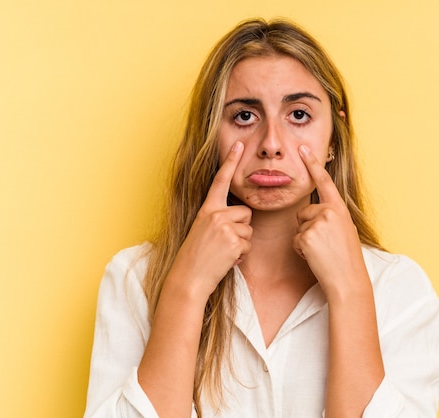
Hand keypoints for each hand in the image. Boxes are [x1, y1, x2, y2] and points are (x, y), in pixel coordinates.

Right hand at [169, 141, 252, 297]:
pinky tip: (226, 260)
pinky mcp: (233, 240)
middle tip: (223, 242)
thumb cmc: (196, 257)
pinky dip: (241, 255)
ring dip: (241, 243)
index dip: (230, 162)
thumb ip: (218, 218)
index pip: (220, 181)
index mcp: (206, 209)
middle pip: (246, 212)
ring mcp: (224, 226)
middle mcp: (215, 214)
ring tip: (223, 252)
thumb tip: (240, 215)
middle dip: (241, 228)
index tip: (238, 144)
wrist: (189, 278)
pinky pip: (249, 244)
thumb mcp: (202, 230)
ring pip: (249, 229)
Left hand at [293, 145, 368, 299]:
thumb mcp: (344, 230)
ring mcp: (317, 223)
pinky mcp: (306, 236)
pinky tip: (316, 257)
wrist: (348, 280)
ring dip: (305, 241)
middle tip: (325, 245)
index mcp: (339, 208)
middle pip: (304, 212)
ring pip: (299, 227)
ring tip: (322, 252)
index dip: (313, 164)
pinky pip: (295, 240)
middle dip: (308, 228)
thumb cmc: (346, 259)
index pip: (324, 182)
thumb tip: (313, 213)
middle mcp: (329, 211)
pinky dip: (302, 251)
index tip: (303, 148)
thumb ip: (331, 217)